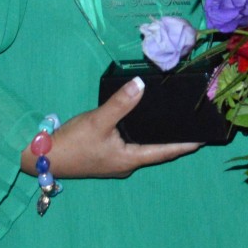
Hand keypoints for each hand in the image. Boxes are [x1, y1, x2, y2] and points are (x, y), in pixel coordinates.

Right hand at [19, 77, 199, 178]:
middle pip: (156, 151)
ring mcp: (115, 162)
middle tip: (191, 124)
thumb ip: (120, 103)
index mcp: (130, 159)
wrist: (42, 158)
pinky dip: (141, 134)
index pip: (165, 152)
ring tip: (173, 121)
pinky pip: (131, 145)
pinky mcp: (105, 157)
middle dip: (173, 139)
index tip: (204, 138)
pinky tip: (142, 122)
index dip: (185, 145)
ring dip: (157, 137)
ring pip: (143, 147)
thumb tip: (140, 84)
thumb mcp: (98, 120)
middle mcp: (126, 164)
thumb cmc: (73, 143)